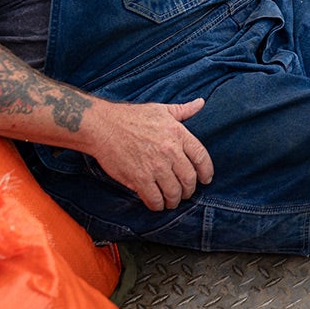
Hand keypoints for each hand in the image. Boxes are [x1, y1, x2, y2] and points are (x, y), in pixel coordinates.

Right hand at [86, 98, 212, 210]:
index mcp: (178, 134)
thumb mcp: (161, 109)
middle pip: (189, 178)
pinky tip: (157, 204)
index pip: (201, 157)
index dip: (206, 171)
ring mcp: (155, 166)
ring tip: (171, 201)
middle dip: (189, 190)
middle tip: (186, 193)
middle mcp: (170, 151)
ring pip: (174, 192)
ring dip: (174, 200)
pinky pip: (154, 199)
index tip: (206, 179)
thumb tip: (200, 103)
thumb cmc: (131, 117)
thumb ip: (183, 110)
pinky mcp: (139, 178)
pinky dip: (157, 205)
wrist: (103, 126)